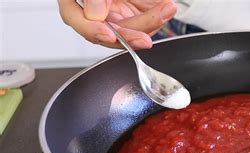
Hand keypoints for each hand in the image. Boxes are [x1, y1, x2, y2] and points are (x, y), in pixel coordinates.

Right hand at [58, 0, 176, 48]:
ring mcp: (113, 15)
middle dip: (130, 36)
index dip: (92, 30)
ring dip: (151, 23)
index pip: (75, 18)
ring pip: (130, 32)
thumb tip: (94, 14)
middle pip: (108, 32)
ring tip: (166, 7)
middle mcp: (93, 11)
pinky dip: (157, 19)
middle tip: (144, 39)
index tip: (109, 35)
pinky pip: (146, 26)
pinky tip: (166, 8)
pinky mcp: (133, 17)